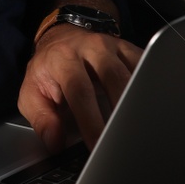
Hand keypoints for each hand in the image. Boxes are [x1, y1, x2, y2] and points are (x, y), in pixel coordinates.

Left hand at [18, 24, 141, 153]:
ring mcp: (115, 47)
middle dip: (123, 112)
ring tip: (143, 131)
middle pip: (114, 78)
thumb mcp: (32, 92)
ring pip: (135, 74)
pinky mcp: (131, 50)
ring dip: (140, 103)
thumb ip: (42, 118)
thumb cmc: (49, 70)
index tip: (98, 146)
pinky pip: (147, 68)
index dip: (91, 121)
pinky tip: (152, 110)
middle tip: (125, 142)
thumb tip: (55, 142)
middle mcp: (92, 48)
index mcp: (64, 58)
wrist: (63, 37)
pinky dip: (151, 89)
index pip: (80, 91)